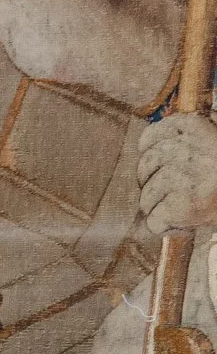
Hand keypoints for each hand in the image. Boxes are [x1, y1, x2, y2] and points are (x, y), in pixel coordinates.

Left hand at [138, 113, 216, 234]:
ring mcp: (180, 178)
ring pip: (147, 197)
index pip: (149, 138)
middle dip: (152, 185)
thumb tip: (151, 144)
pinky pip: (154, 221)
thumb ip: (191, 135)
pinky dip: (165, 227)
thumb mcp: (216, 135)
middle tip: (172, 194)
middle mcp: (184, 149)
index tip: (160, 168)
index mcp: (193, 126)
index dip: (150, 157)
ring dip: (159, 208)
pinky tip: (183, 222)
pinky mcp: (181, 205)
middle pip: (145, 168)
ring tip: (183, 209)